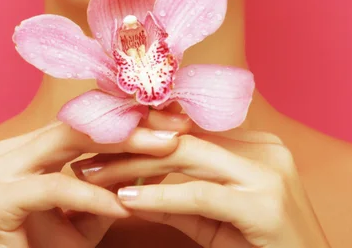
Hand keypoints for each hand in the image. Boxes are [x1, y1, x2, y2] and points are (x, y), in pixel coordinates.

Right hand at [0, 119, 179, 247]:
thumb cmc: (48, 247)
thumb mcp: (93, 209)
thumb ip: (119, 180)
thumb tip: (162, 151)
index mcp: (33, 145)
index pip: (88, 119)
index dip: (131, 115)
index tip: (173, 117)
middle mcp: (15, 149)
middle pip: (82, 123)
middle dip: (133, 124)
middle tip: (177, 128)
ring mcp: (2, 170)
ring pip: (69, 142)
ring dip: (122, 147)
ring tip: (162, 151)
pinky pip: (54, 188)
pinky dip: (91, 197)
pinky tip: (122, 207)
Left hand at [73, 125, 331, 247]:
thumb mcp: (214, 220)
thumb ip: (179, 197)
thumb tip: (132, 185)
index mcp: (254, 143)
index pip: (186, 130)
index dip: (141, 134)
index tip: (102, 142)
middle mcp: (261, 147)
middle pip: (181, 139)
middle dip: (129, 147)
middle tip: (86, 156)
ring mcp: (265, 171)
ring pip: (185, 158)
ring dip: (132, 167)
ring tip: (93, 175)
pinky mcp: (263, 202)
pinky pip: (199, 194)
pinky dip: (159, 197)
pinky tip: (125, 201)